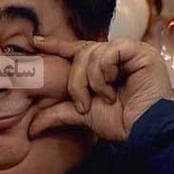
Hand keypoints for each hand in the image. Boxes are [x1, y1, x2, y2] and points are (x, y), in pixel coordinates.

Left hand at [29, 37, 173, 141]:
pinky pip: (110, 52)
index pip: (74, 50)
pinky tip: (114, 85)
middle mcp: (113, 56)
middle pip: (79, 54)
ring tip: (106, 98)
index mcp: (100, 66)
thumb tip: (30, 128)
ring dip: (92, 81)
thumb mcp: (81, 115)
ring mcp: (127, 51)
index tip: (35, 41)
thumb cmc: (118, 122)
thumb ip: (57, 113)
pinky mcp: (139, 51)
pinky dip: (105, 71)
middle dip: (76, 82)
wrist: (143, 131)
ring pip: (92, 54)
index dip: (55, 45)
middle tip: (84, 104)